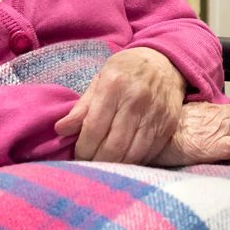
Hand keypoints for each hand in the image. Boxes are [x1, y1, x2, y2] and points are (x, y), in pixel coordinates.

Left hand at [54, 47, 184, 163]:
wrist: (164, 62)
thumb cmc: (125, 72)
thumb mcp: (100, 80)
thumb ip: (81, 107)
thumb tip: (60, 130)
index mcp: (114, 85)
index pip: (94, 127)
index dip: (83, 148)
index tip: (78, 155)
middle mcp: (136, 99)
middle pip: (114, 145)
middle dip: (97, 162)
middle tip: (90, 166)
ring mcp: (155, 113)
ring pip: (132, 154)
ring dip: (116, 166)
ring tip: (105, 167)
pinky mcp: (168, 124)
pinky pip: (149, 153)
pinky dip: (134, 162)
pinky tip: (124, 160)